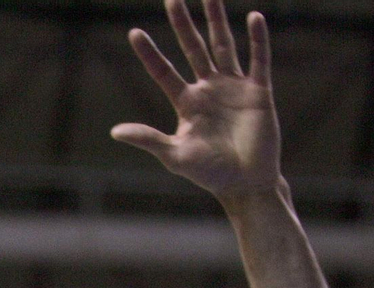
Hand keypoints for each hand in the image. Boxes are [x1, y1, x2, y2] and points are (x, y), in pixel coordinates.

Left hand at [111, 0, 280, 201]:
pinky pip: (258, 60)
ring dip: (216, 20)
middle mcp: (208, 89)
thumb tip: (115, 131)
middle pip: (192, 48)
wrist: (245, 184)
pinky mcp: (258, 92)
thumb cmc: (209, 174)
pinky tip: (254, 17)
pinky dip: (257, 40)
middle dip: (182, 23)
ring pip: (223, 45)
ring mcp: (233, 87)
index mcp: (186, 103)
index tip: (134, 32)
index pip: (163, 71)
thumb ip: (148, 139)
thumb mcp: (175, 156)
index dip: (149, 53)